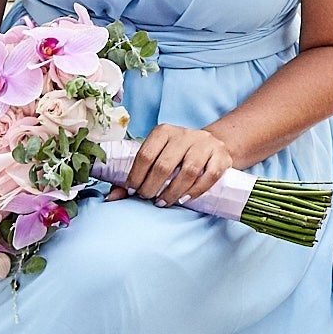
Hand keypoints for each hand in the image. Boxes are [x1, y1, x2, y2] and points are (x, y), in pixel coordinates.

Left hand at [111, 124, 234, 206]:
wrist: (212, 144)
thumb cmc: (177, 155)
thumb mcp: (156, 157)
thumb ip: (135, 176)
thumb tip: (111, 198)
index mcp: (163, 131)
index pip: (145, 155)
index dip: (136, 176)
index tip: (133, 191)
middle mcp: (185, 134)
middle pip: (164, 165)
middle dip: (152, 187)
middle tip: (148, 198)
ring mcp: (205, 144)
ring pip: (188, 171)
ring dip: (172, 192)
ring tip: (163, 202)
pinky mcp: (221, 156)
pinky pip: (209, 176)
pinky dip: (195, 191)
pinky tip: (184, 199)